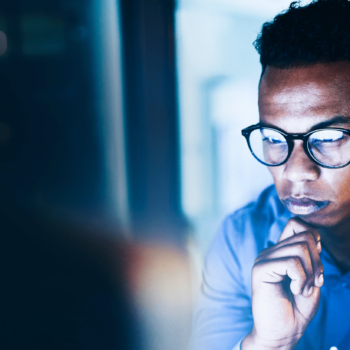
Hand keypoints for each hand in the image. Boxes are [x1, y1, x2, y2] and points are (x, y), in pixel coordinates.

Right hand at [242, 218, 323, 349]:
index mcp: (280, 251)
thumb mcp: (311, 277)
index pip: (296, 223)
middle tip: (314, 282)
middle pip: (304, 235)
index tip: (316, 263)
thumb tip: (313, 236)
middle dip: (318, 260)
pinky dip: (301, 279)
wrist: (283, 333)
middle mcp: (270, 251)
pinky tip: (295, 290)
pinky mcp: (260, 269)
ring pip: (300, 248)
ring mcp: (264, 259)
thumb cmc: (297, 308)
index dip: (313, 237)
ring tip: (303, 289)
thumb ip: (310, 256)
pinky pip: (291, 263)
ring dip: (310, 273)